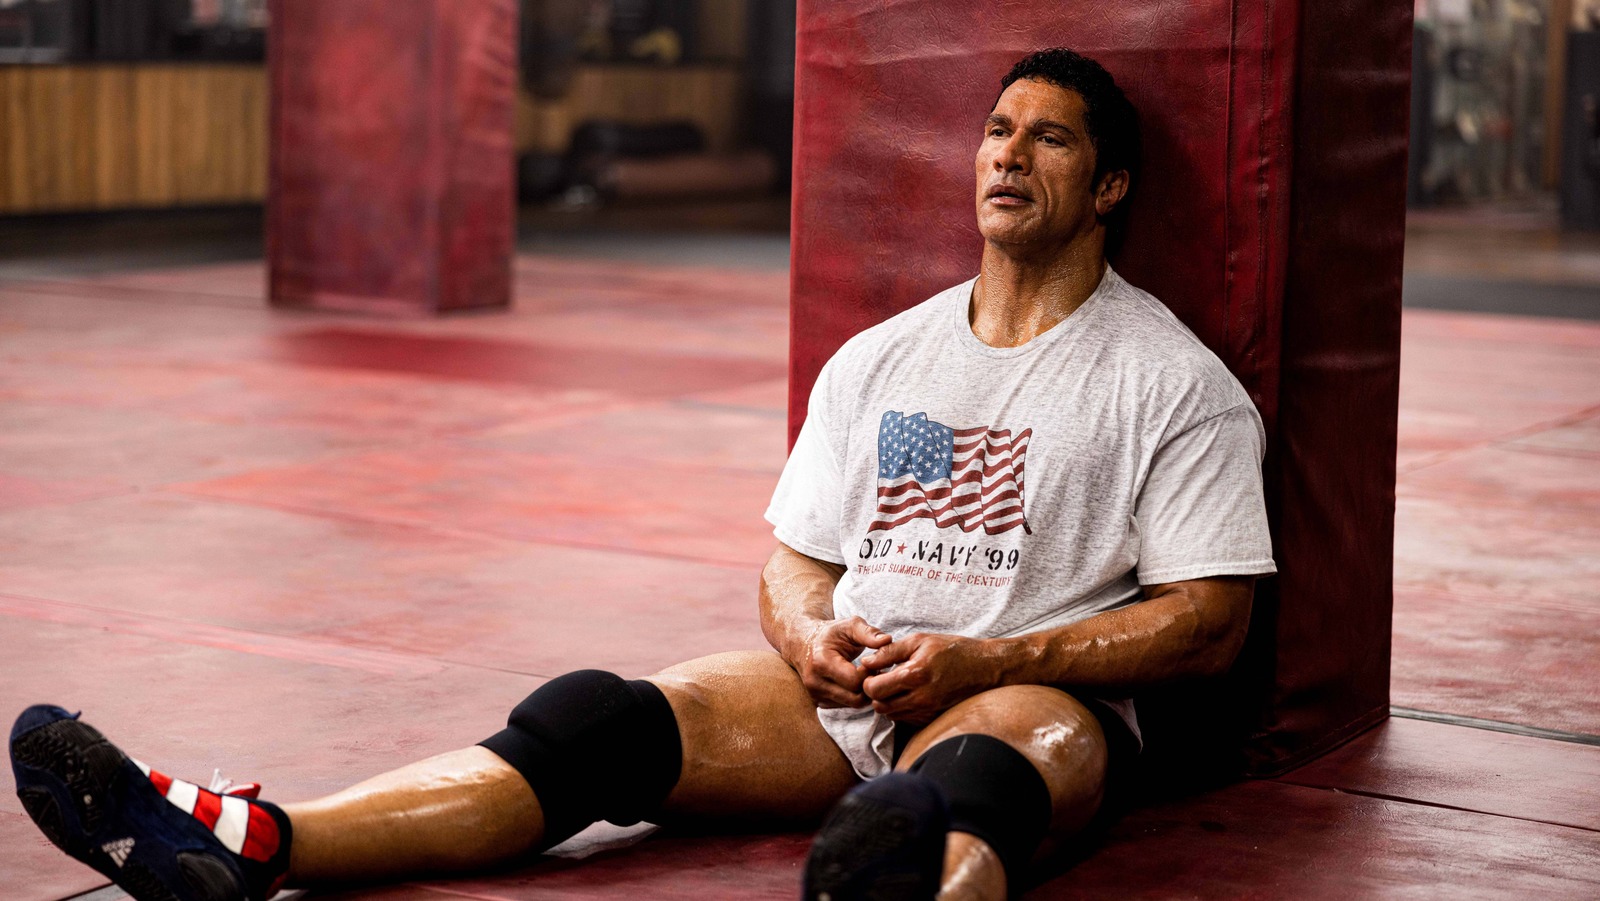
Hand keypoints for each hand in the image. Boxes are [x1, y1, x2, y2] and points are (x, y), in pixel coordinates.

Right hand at [789, 617, 892, 707]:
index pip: (854, 681)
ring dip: (865, 693)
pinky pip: (846, 706)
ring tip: (867, 675)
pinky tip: (858, 682)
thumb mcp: (850, 625)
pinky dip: (856, 696)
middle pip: (855, 698)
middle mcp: (815, 682)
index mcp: (821, 662)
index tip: (874, 662)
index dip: (870, 673)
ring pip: (853, 705)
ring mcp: (816, 695)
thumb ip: (868, 632)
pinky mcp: (819, 703)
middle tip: (875, 671)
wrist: (803, 643)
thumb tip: (887, 640)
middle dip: (870, 686)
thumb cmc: (831, 633)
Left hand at [860, 632, 998, 722]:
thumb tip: (866, 662)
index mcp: (915, 675)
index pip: (874, 689)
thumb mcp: (920, 640)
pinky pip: (906, 719)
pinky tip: (909, 693)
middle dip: (876, 693)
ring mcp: (928, 711)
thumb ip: (889, 651)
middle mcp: (921, 697)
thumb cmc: (953, 650)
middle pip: (880, 706)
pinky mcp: (933, 718)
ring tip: (897, 685)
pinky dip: (901, 709)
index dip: (868, 680)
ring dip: (888, 701)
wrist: (985, 668)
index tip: (875, 671)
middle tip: (883, 678)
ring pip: (891, 715)